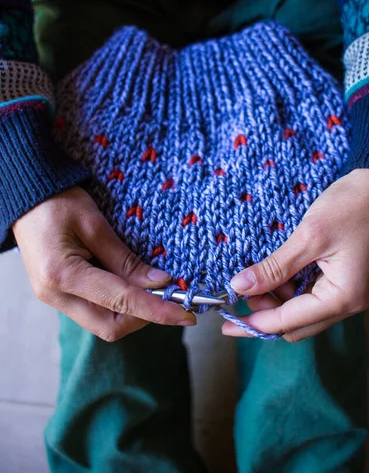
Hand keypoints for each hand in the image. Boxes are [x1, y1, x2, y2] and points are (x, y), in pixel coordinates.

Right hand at [13, 187, 195, 340]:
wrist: (25, 199)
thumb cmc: (57, 202)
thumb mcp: (95, 225)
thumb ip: (126, 259)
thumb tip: (160, 283)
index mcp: (63, 275)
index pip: (121, 302)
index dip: (157, 310)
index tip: (186, 314)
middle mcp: (55, 296)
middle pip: (110, 326)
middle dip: (144, 316)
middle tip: (168, 296)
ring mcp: (53, 299)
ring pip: (102, 323)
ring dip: (131, 311)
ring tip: (150, 288)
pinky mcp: (57, 296)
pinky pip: (94, 311)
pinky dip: (117, 304)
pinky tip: (129, 284)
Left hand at [222, 169, 368, 341]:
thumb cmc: (355, 205)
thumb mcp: (309, 236)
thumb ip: (275, 267)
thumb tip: (241, 286)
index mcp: (344, 297)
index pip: (289, 322)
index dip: (254, 324)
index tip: (226, 324)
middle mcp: (349, 302)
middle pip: (297, 324)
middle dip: (266, 313)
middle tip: (241, 291)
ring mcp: (349, 291)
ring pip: (304, 310)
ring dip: (278, 300)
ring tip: (258, 275)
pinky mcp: (346, 278)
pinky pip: (313, 295)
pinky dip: (291, 288)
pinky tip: (277, 270)